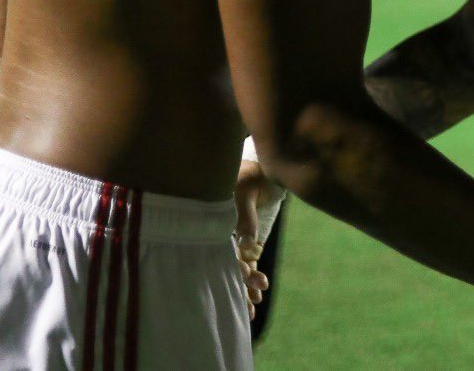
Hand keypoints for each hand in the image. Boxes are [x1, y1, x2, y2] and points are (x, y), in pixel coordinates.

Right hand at [233, 158, 283, 319]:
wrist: (260, 170)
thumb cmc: (247, 175)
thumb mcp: (245, 190)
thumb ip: (246, 217)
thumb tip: (248, 244)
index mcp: (213, 224)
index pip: (219, 251)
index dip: (230, 266)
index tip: (244, 276)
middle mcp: (219, 236)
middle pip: (225, 265)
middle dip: (238, 284)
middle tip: (252, 302)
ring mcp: (231, 241)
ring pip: (236, 268)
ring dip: (245, 286)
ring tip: (256, 304)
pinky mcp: (244, 242)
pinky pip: (246, 263)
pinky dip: (252, 277)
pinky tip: (259, 293)